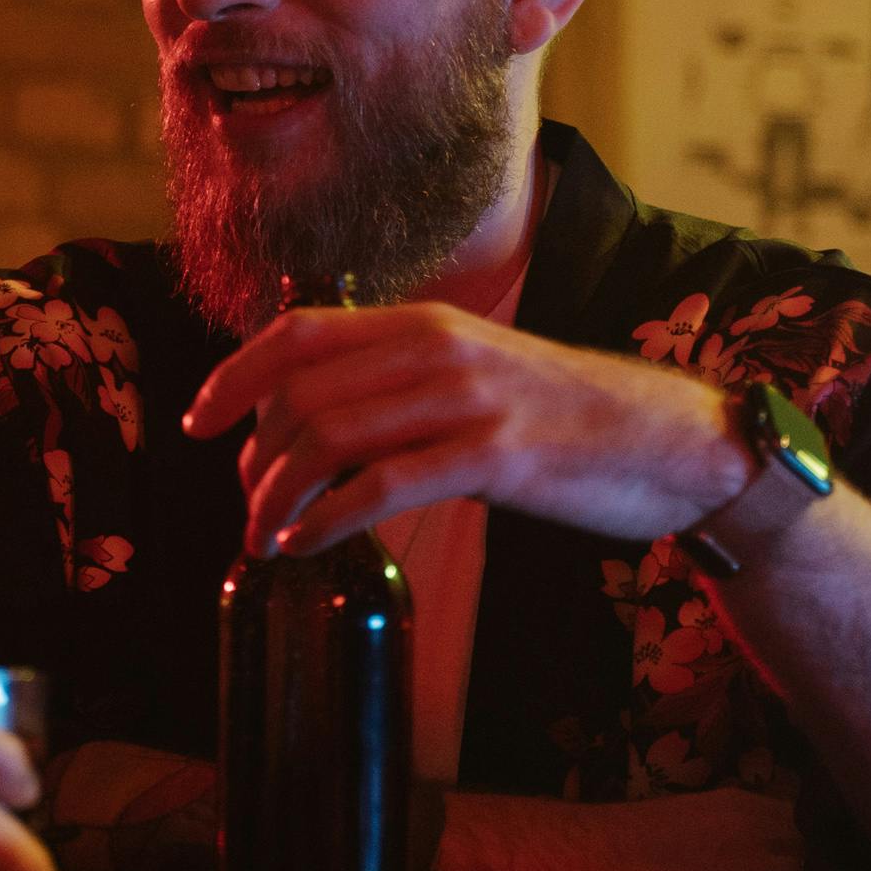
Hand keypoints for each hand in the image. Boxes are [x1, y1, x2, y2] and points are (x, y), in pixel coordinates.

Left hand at [184, 302, 752, 557]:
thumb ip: (399, 384)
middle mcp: (438, 350)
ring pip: (328, 440)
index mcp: (425, 324)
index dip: (233, 376)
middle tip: (249, 507)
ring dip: (277, 498)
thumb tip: (312, 422)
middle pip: (300, 394)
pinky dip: (325, 521)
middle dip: (255, 457)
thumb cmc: (570, 419)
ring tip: (263, 538)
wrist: (674, 443)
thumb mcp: (475, 374)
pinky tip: (307, 546)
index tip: (196, 423)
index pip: (297, 333)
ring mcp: (466, 401)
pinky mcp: (494, 458)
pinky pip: (379, 487)